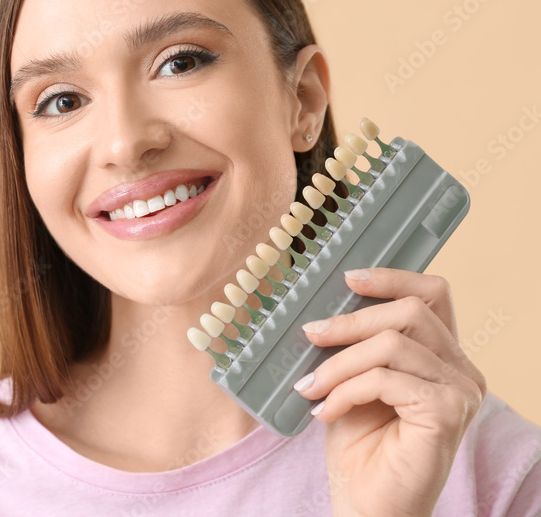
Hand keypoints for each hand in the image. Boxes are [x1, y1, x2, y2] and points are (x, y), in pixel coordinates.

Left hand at [293, 267, 486, 516]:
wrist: (369, 505)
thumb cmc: (360, 445)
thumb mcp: (352, 379)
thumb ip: (353, 344)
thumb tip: (323, 306)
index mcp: (443, 356)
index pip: (433, 294)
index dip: (393, 277)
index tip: (348, 278)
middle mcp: (461, 370)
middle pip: (409, 311)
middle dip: (351, 320)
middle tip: (310, 335)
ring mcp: (460, 392)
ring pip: (392, 343)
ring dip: (340, 362)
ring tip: (311, 386)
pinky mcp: (447, 413)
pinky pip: (385, 379)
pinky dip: (345, 389)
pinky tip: (325, 411)